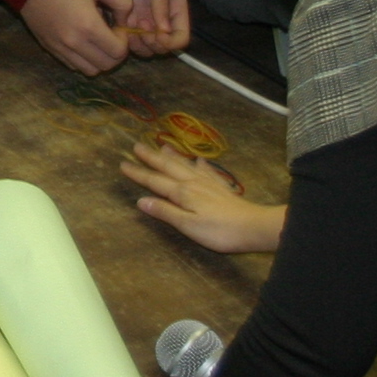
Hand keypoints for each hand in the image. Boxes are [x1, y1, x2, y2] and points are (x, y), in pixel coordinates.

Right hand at [19, 0, 136, 74]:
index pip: (118, 52)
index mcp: (88, 26)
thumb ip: (121, 1)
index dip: (124, 42)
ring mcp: (60, 48)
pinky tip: (81, 42)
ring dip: (99, 60)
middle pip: (106, 65)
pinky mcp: (49, 49)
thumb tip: (126, 21)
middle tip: (110, 35)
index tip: (117, 27)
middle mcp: (74, 43)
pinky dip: (83, 60)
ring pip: (90, 70)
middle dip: (115, 53)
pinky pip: (73, 66)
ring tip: (96, 41)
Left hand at [98, 0, 190, 56]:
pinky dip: (122, 39)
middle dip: (153, 46)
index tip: (158, 36)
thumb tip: (164, 31)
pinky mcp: (122, 15)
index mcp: (174, 8)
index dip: (171, 43)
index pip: (181, 37)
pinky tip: (117, 28)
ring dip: (137, 46)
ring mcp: (140, 17)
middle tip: (141, 31)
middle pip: (161, 47)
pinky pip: (125, 36)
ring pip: (143, 45)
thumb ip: (161, 2)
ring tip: (129, 30)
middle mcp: (159, 17)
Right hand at [122, 139, 282, 252]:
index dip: (138, 173)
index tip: (123, 164)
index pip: (155, 182)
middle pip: (168, 168)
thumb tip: (141, 201)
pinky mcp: (221, 187)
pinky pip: (207, 171)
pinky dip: (200, 164)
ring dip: (172, 156)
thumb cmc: (219, 231)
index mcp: (182, 193)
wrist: (254, 227)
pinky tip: (198, 160)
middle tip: (136, 146)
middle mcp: (193, 183)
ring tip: (162, 146)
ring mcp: (208, 183)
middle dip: (151, 158)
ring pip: (186, 166)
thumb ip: (165, 212)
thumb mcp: (188, 226)